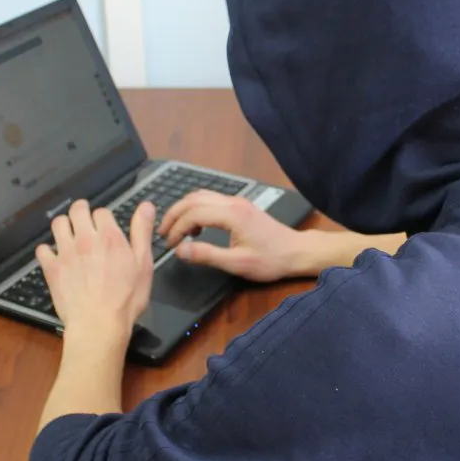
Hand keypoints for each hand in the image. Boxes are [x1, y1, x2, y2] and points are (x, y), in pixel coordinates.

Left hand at [36, 199, 154, 352]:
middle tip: (84, 217)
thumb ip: (142, 232)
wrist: (98, 324)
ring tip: (69, 232)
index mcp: (109, 236)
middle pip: (77, 210)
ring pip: (58, 224)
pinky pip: (42, 249)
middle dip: (81, 210)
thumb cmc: (126, 299)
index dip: (104, 217)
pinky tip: (54, 255)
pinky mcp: (52, 269)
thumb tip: (146, 206)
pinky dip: (47, 250)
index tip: (106, 225)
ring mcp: (65, 253)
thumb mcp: (144, 264)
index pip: (102, 211)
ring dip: (64, 224)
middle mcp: (85, 239)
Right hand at [159, 190, 303, 281]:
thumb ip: (206, 255)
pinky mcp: (240, 206)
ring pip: (201, 196)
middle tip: (163, 234)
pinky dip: (196, 209)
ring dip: (184, 210)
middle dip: (174, 215)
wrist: (296, 252)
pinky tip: (196, 228)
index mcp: (232, 215)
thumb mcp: (237, 263)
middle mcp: (233, 203)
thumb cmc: (270, 260)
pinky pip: (211, 200)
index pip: (193, 213)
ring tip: (175, 230)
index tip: (169, 245)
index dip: (176, 228)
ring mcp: (237, 202)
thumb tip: (180, 251)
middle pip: (193, 199)